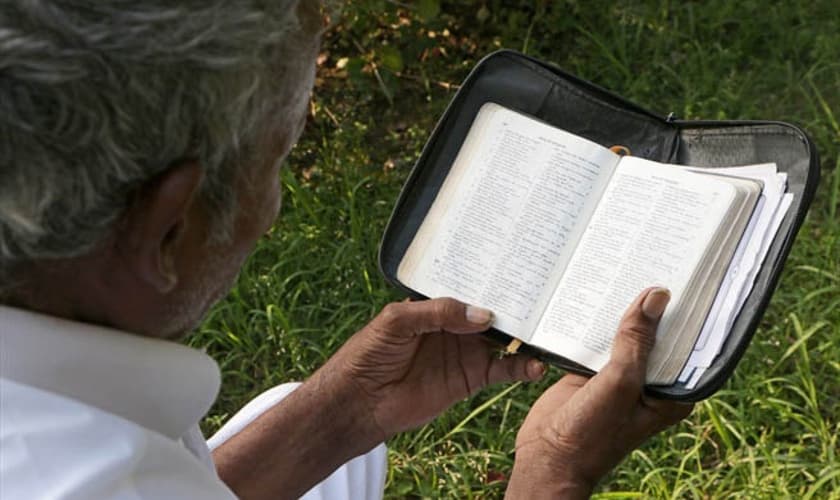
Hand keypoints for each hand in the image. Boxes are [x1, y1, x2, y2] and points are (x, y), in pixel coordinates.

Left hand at [322, 297, 545, 442]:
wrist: (360, 402)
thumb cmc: (369, 353)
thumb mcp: (397, 320)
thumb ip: (438, 312)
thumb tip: (484, 315)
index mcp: (436, 304)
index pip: (469, 288)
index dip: (490, 280)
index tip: (518, 269)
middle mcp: (455, 325)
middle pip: (492, 312)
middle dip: (516, 305)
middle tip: (546, 294)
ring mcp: (466, 351)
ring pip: (503, 339)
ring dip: (524, 335)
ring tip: (548, 329)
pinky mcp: (471, 378)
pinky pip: (502, 370)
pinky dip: (521, 367)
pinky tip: (535, 365)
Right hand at [506, 288, 693, 498]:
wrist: (548, 457)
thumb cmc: (593, 434)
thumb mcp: (621, 383)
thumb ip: (636, 340)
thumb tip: (655, 296)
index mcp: (671, 391)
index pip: (686, 344)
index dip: (686, 313)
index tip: (685, 277)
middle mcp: (649, 382)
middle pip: (655, 335)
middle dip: (652, 307)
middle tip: (652, 261)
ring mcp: (619, 376)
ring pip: (624, 335)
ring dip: (620, 312)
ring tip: (623, 268)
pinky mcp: (592, 372)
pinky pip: (597, 340)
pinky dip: (594, 322)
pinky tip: (591, 295)